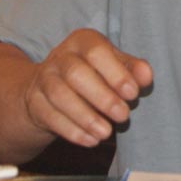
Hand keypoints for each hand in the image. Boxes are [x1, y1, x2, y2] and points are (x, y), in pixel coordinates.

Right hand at [23, 28, 152, 147]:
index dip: (116, 73)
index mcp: (83, 40)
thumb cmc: (92, 72)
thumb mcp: (112, 64)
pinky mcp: (34, 102)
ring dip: (86, 117)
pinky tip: (91, 140)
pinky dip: (73, 131)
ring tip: (107, 132)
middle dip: (103, 97)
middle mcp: (60, 56)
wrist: (50, 87)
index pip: (97, 52)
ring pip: (61, 97)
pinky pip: (50, 117)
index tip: (133, 93)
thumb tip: (146, 75)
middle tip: (124, 115)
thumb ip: (131, 68)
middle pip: (76, 74)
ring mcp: (44, 79)